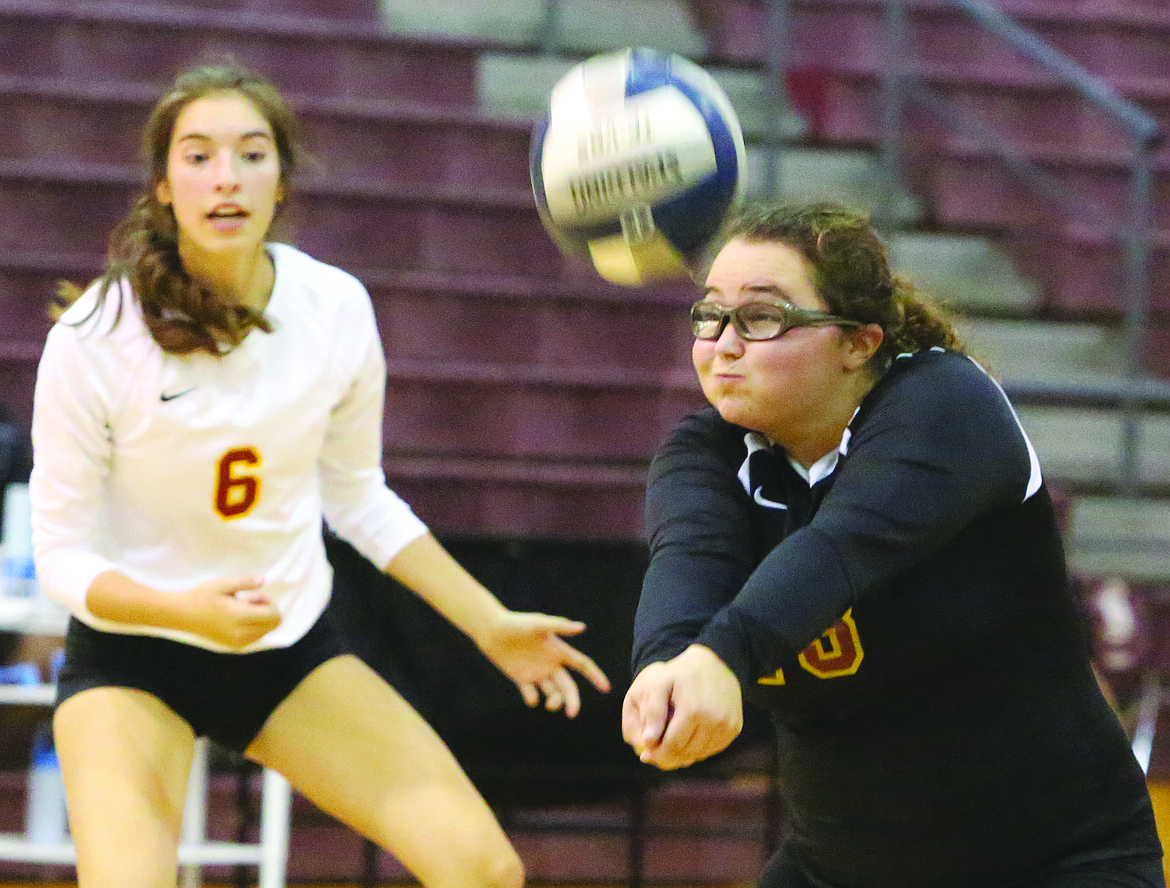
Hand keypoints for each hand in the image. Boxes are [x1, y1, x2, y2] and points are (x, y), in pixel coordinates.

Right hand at [179, 575, 281, 648]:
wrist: (183, 615)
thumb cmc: (202, 596)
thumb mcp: (223, 584)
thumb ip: (245, 582)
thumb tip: (263, 580)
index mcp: (240, 617)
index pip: (273, 615)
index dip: (270, 602)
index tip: (254, 596)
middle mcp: (241, 633)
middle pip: (274, 625)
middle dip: (268, 610)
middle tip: (250, 601)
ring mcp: (238, 642)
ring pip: (266, 632)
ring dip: (262, 619)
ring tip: (243, 609)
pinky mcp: (234, 646)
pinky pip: (256, 637)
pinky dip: (255, 627)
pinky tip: (239, 619)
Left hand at [476, 611, 610, 717]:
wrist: (492, 630)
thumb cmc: (517, 623)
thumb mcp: (539, 624)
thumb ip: (560, 626)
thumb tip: (582, 627)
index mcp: (558, 651)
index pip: (582, 665)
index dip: (595, 676)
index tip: (606, 689)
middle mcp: (550, 664)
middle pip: (568, 686)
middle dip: (573, 701)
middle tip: (572, 713)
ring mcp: (537, 672)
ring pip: (552, 693)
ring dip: (555, 702)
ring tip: (550, 704)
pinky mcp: (522, 679)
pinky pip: (532, 694)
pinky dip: (533, 698)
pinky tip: (530, 693)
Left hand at [622, 644, 742, 769]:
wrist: (714, 662)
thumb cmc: (680, 673)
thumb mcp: (659, 684)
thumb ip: (652, 712)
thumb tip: (647, 742)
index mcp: (694, 710)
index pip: (672, 746)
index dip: (657, 753)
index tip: (646, 754)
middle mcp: (715, 720)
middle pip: (687, 753)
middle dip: (669, 755)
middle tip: (656, 752)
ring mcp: (728, 725)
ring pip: (700, 754)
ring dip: (684, 753)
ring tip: (670, 743)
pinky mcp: (735, 727)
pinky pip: (713, 748)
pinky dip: (699, 748)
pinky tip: (688, 738)